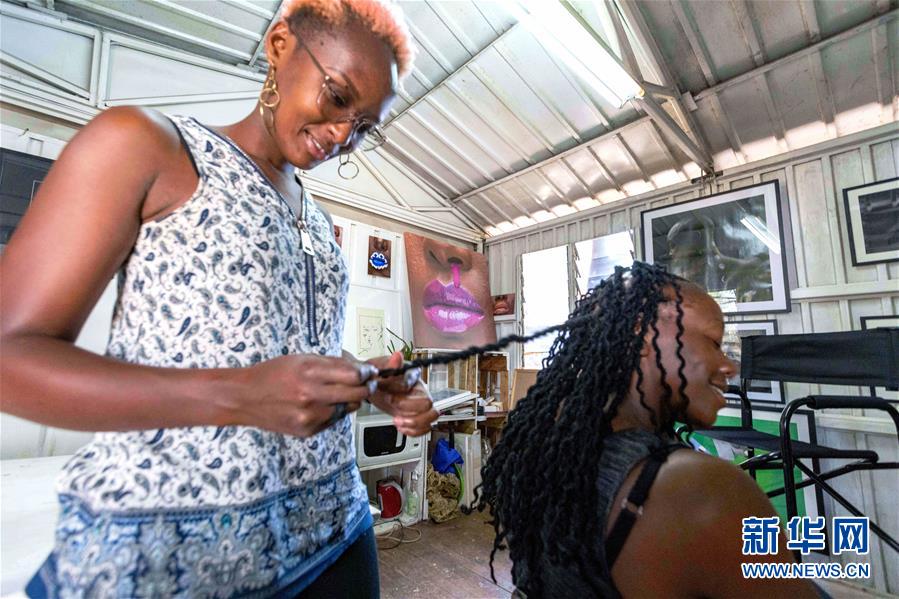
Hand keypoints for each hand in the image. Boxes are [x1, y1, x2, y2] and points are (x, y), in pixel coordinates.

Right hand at [236, 354, 376, 436]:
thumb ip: (331, 364)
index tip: (371, 372)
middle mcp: (312, 395)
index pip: (354, 375)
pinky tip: (323, 404)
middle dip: (366, 387)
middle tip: (367, 383)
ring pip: (348, 408)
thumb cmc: (272, 374)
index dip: (367, 373)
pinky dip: (334, 411)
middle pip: (357, 393)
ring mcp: (310, 415)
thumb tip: (359, 367)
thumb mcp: (301, 359)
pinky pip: (334, 420)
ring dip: (350, 400)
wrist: (245, 397)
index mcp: (310, 372)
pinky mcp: (308, 430)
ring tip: (339, 393)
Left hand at [366, 352, 437, 436]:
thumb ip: (388, 364)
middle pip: (428, 402)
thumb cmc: (377, 376)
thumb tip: (397, 356)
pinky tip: (401, 427)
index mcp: (412, 375)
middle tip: (395, 408)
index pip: (418, 384)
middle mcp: (419, 389)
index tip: (391, 395)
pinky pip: (426, 427)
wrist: (372, 387)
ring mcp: (419, 404)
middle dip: (410, 409)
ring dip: (414, 423)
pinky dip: (414, 431)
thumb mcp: (377, 368)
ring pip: (432, 416)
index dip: (404, 391)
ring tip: (398, 421)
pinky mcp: (416, 416)